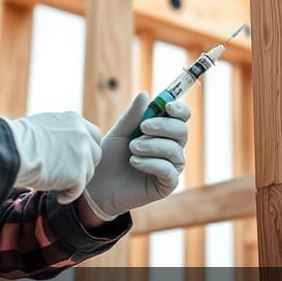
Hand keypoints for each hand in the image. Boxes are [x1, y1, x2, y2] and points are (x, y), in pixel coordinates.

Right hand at [4, 112, 101, 203]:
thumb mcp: (45, 126)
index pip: (93, 136)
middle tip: (69, 174)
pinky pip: (78, 190)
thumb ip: (61, 133)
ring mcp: (82, 155)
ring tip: (58, 184)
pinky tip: (60, 197)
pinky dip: (69, 195)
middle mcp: (83, 136)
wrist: (12, 152)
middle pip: (95, 155)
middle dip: (84, 165)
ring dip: (75, 180)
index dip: (87, 149)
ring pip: (88, 173)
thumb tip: (63, 146)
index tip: (76, 158)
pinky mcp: (77, 175)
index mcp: (74, 121)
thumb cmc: (18, 140)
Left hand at [83, 92, 189, 220]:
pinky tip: (135, 162)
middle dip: (163, 126)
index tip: (167, 106)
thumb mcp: (120, 132)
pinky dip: (151, 163)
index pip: (182, 117)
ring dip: (152, 146)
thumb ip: (133, 116)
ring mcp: (171, 167)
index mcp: (163, 132)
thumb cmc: (111, 157)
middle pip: (182, 131)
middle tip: (143, 127)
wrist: (99, 186)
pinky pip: (168, 170)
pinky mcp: (167, 185)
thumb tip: (145, 94)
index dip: (179, 110)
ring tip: (132, 148)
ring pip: (174, 150)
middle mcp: (172, 148)